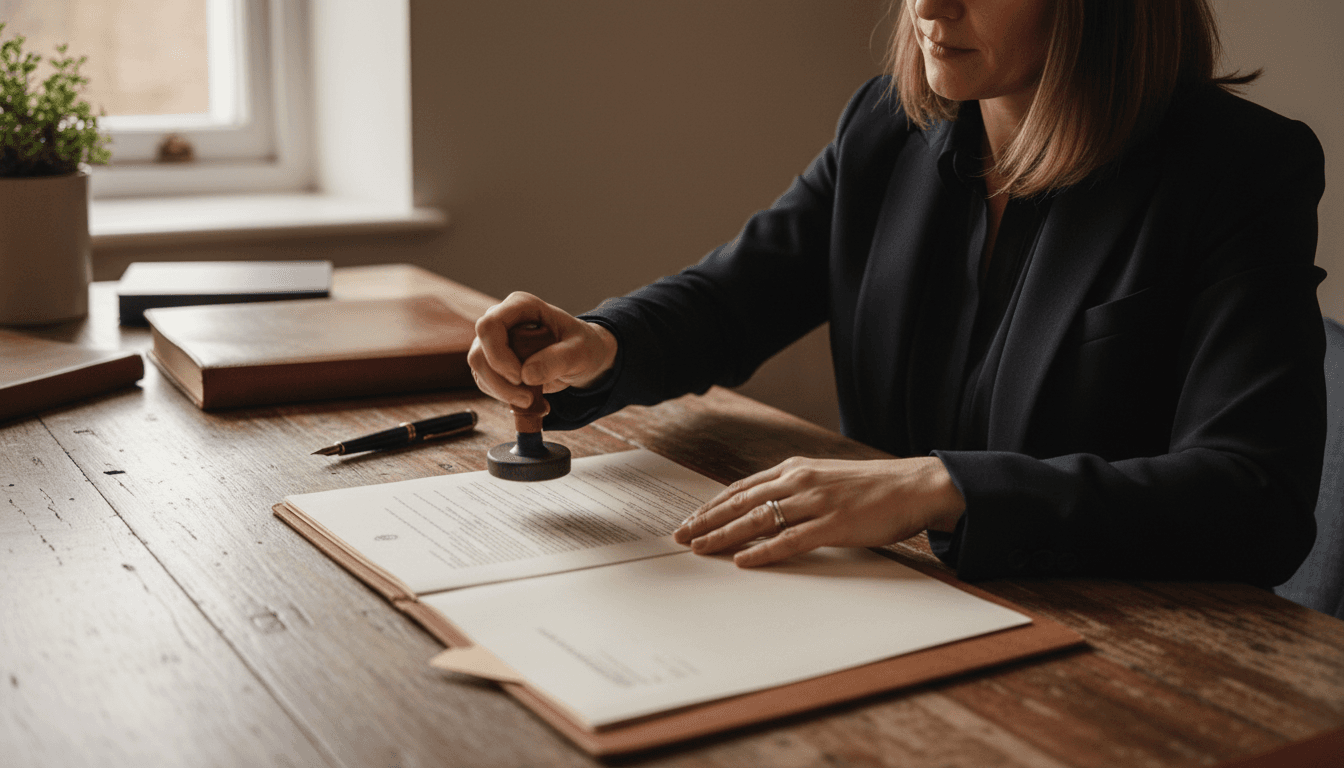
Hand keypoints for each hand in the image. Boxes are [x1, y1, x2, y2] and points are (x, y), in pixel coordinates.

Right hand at [468, 291, 617, 408]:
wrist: (582, 358)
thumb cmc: (583, 346)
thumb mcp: (581, 351)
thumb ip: (558, 359)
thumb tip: (527, 375)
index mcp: (521, 306)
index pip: (490, 325)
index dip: (498, 355)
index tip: (520, 377)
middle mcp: (502, 320)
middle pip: (479, 352)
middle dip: (500, 382)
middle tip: (528, 399)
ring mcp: (494, 341)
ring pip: (479, 370)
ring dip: (503, 393)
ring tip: (533, 401)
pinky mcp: (493, 362)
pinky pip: (487, 382)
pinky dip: (506, 397)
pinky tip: (531, 399)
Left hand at [673, 456, 965, 566]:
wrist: (913, 486)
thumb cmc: (871, 487)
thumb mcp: (825, 479)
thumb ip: (796, 491)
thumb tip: (766, 510)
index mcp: (795, 469)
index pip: (741, 488)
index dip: (712, 505)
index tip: (690, 519)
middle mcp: (799, 481)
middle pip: (741, 502)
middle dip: (707, 520)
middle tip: (681, 537)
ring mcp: (815, 502)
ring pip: (758, 520)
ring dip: (725, 536)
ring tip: (701, 548)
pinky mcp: (833, 525)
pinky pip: (789, 540)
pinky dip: (763, 552)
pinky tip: (744, 561)